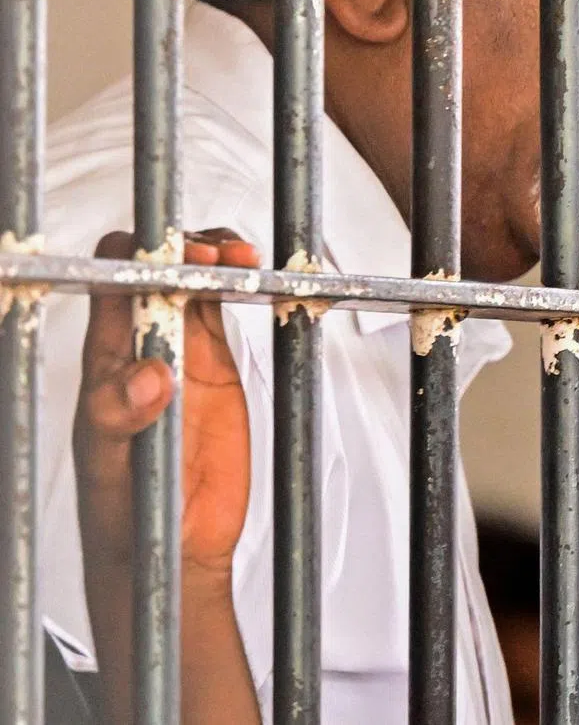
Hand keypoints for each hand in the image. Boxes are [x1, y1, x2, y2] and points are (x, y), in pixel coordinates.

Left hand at [72, 229, 259, 581]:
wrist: (174, 548)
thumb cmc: (124, 508)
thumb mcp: (112, 466)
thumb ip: (121, 418)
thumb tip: (149, 376)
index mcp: (106, 356)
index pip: (113, 278)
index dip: (142, 256)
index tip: (177, 261)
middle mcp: (142, 341)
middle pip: (161, 264)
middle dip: (190, 246)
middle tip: (222, 256)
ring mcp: (181, 347)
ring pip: (197, 276)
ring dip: (221, 256)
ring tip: (246, 258)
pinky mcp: (217, 362)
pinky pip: (224, 307)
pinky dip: (242, 284)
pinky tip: (258, 276)